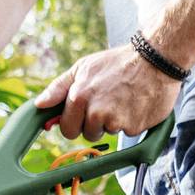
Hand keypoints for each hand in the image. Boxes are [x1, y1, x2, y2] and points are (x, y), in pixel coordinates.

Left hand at [39, 45, 178, 140]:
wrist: (155, 60)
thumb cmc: (116, 63)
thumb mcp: (83, 67)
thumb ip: (59, 88)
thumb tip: (39, 104)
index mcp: (79, 96)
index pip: (67, 129)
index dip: (75, 123)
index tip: (84, 114)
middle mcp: (96, 111)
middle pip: (87, 135)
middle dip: (93, 126)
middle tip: (106, 105)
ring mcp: (116, 121)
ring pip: (108, 133)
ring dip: (114, 122)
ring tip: (123, 100)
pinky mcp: (134, 127)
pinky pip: (128, 133)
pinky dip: (132, 121)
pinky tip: (136, 103)